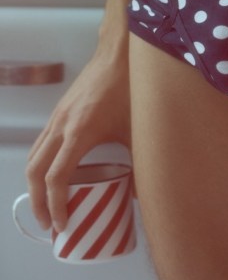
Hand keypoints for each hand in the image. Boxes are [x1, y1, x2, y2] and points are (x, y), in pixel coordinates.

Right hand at [25, 40, 130, 233]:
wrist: (119, 54)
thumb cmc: (130, 90)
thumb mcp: (138, 130)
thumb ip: (141, 161)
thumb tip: (141, 193)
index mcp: (79, 133)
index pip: (56, 178)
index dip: (55, 206)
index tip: (62, 226)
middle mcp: (61, 126)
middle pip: (35, 171)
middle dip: (38, 202)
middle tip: (49, 225)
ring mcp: (57, 117)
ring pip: (34, 157)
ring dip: (36, 185)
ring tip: (48, 206)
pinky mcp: (60, 112)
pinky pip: (42, 144)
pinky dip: (42, 165)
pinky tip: (56, 175)